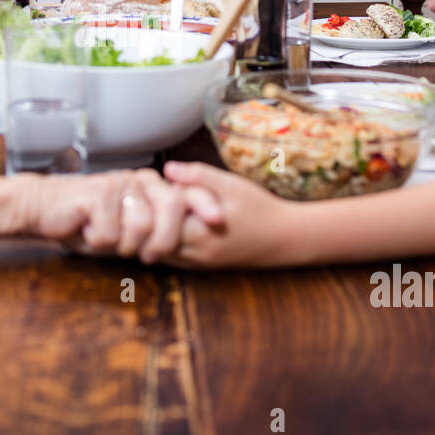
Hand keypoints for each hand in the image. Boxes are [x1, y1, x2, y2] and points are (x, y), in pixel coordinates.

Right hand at [24, 169, 223, 261]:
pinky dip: (99, 241)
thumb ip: (155, 228)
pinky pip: (114, 233)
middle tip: (145, 255)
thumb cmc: (87, 221)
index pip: (186, 192)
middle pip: (173, 207)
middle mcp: (138, 180)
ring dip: (123, 245)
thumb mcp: (127, 227)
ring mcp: (119, 183)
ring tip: (105, 237)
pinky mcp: (98, 194)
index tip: (217, 221)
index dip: (204, 205)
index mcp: (149, 185)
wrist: (44, 209)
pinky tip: (87, 229)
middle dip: (163, 240)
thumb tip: (189, 241)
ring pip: (143, 226)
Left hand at [156, 162, 297, 267]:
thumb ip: (198, 176)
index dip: (150, 203)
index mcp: (198, 234)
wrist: (287, 239)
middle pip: (151, 240)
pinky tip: (169, 221)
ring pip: (158, 251)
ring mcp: (197, 264)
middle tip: (148, 197)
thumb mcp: (231, 185)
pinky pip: (171, 256)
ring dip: (154, 231)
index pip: (155, 223)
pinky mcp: (201, 266)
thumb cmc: (260, 208)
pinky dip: (164, 240)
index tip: (152, 185)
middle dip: (147, 219)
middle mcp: (194, 255)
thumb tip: (167, 168)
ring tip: (157, 208)